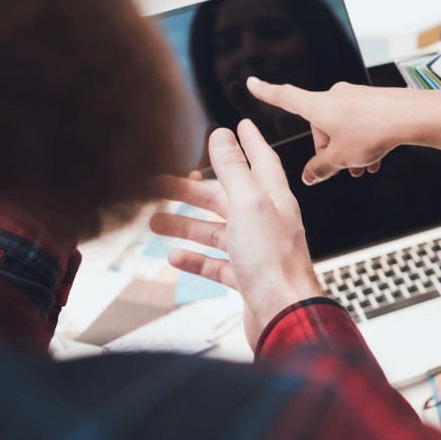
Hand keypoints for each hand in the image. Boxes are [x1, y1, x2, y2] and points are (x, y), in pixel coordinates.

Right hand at [149, 121, 324, 348]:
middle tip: (161, 182)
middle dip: (195, 190)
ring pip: (218, 232)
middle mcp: (267, 222)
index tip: (239, 125)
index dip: (248, 141)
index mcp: (273, 199)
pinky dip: (196, 258)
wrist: (285, 315)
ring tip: (156, 222)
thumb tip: (224, 134)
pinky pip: (218, 264)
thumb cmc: (273, 261)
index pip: (261, 160)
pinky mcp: (248, 279)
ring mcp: (258, 252)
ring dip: (187, 226)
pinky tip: (176, 256)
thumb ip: (234, 169)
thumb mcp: (248, 203)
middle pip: (227, 198)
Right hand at [246, 79, 416, 183]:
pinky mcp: (372, 100)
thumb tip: (310, 175)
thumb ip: (321, 168)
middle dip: (330, 149)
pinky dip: (363, 141)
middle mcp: (334, 96)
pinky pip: (359, 123)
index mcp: (318, 106)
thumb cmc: (376, 130)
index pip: (284, 97)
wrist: (413, 116)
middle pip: (319, 126)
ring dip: (349, 149)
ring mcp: (355, 97)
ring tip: (363, 166)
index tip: (253, 83)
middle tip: (344, 166)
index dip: (266, 92)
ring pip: (342, 127)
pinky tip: (374, 160)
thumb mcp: (341, 158)